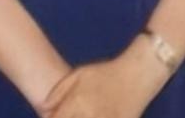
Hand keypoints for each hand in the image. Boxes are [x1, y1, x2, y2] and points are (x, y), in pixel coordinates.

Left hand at [38, 40, 170, 117]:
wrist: (140, 72)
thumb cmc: (108, 71)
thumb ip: (58, 90)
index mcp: (77, 102)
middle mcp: (89, 115)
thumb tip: (43, 109)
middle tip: (72, 113)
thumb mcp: (80, 73)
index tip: (52, 117)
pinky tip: (95, 115)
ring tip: (84, 113)